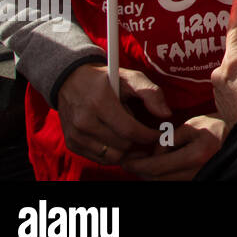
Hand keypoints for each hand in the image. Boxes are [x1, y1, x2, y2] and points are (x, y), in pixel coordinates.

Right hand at [56, 64, 170, 165]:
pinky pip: (100, 159)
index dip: (149, 136)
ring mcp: (76, 134)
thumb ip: (151, 93)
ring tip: (130, 136)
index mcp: (100, 103)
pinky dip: (113, 153)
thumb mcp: (130, 77)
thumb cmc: (105, 79)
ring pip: (112, 156)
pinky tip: (118, 140)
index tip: (159, 134)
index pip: (130, 130)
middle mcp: (85, 121)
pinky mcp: (72, 143)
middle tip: (144, 133)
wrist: (71, 81)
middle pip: (122, 145)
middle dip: (138, 141)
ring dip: (126, 149)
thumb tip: (166, 114)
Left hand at [120, 114, 223, 180]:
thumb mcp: (193, 125)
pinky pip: (173, 181)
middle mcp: (197, 170)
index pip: (157, 167)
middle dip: (141, 171)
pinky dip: (162, 175)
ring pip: (164, 183)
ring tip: (142, 162)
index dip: (138, 165)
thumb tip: (155, 151)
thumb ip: (171, 138)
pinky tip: (158, 165)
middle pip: (158, 179)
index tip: (125, 160)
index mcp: (196, 154)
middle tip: (129, 161)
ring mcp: (198, 177)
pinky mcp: (199, 178)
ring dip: (150, 174)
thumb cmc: (218, 126)